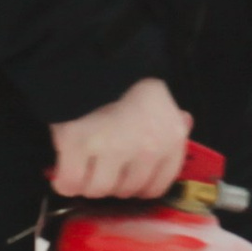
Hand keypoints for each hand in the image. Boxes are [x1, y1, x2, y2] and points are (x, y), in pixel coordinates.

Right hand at [48, 76, 192, 202]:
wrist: (95, 60)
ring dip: (87, 182)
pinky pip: (71, 183)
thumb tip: (186, 123)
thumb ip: (172, 119)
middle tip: (101, 166)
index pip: (157, 185)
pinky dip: (66, 181)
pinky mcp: (79, 146)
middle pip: (125, 190)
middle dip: (111, 181)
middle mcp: (146, 149)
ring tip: (83, 165)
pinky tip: (65, 171)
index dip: (138, 185)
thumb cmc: (129, 82)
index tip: (125, 177)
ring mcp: (112, 149)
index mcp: (170, 139)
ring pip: (97, 189)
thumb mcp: (161, 98)